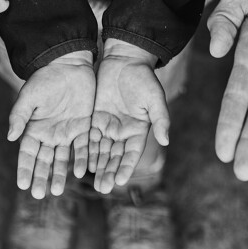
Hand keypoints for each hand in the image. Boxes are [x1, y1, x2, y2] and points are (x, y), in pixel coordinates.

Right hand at [7, 51, 94, 198]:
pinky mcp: (84, 127)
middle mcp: (49, 134)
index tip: (22, 185)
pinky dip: (81, 159)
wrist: (68, 64)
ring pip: (63, 158)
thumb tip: (9, 137)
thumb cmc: (45, 78)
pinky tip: (81, 172)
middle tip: (39, 195)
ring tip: (57, 191)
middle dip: (41, 177)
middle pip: (44, 161)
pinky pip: (83, 147)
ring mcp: (67, 132)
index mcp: (33, 128)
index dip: (25, 169)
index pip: (27, 154)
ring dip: (59, 174)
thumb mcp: (29, 97)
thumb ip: (20, 117)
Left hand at [89, 39, 169, 193]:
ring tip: (92, 183)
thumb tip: (166, 140)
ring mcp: (108, 126)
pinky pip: (89, 138)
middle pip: (115, 157)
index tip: (120, 181)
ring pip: (101, 151)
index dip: (126, 168)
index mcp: (139, 130)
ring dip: (98, 167)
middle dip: (109, 172)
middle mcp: (123, 132)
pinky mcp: (95, 118)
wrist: (124, 60)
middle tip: (102, 188)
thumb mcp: (154, 98)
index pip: (132, 154)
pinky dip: (86, 151)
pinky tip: (81, 164)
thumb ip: (160, 119)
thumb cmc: (143, 78)